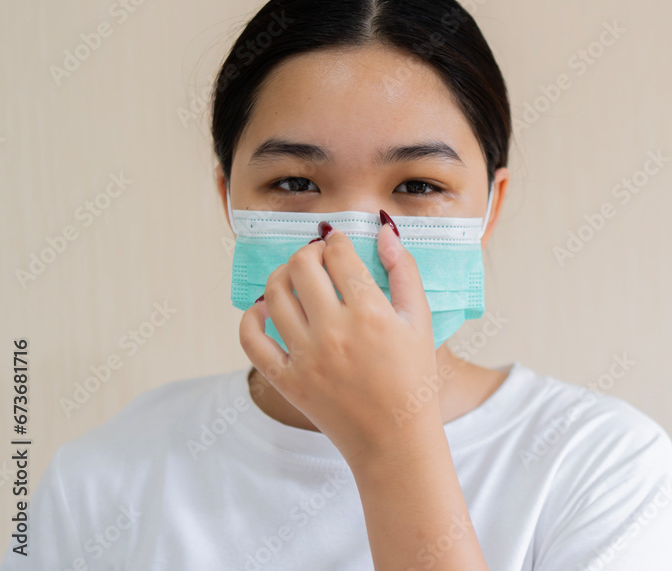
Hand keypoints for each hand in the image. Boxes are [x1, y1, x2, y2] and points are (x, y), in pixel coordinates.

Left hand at [238, 216, 441, 466]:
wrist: (394, 440)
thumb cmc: (413, 379)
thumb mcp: (420, 321)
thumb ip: (404, 272)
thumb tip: (383, 231)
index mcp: (371, 314)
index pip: (339, 255)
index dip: (337, 241)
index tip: (339, 244)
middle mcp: (333, 332)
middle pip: (302, 266)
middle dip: (309, 252)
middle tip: (318, 258)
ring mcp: (306, 357)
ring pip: (274, 294)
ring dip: (282, 275)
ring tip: (296, 279)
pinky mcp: (286, 380)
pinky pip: (251, 340)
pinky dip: (251, 318)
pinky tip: (265, 310)